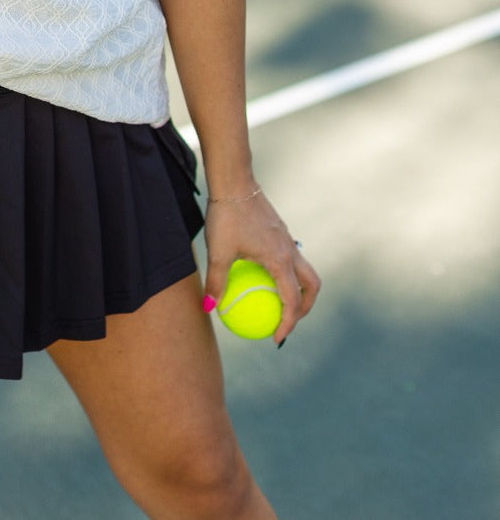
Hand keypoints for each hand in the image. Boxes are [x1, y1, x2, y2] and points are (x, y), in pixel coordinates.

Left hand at [203, 187, 319, 344]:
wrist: (235, 181)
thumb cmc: (226, 216)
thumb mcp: (218, 252)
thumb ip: (216, 282)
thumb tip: (208, 308)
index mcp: (280, 260)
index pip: (292, 300)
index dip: (288, 323)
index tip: (277, 338)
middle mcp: (290, 250)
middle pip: (311, 286)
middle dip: (305, 307)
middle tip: (288, 322)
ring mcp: (287, 239)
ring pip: (304, 270)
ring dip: (299, 289)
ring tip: (280, 302)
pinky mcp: (280, 230)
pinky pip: (290, 257)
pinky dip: (286, 272)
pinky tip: (262, 274)